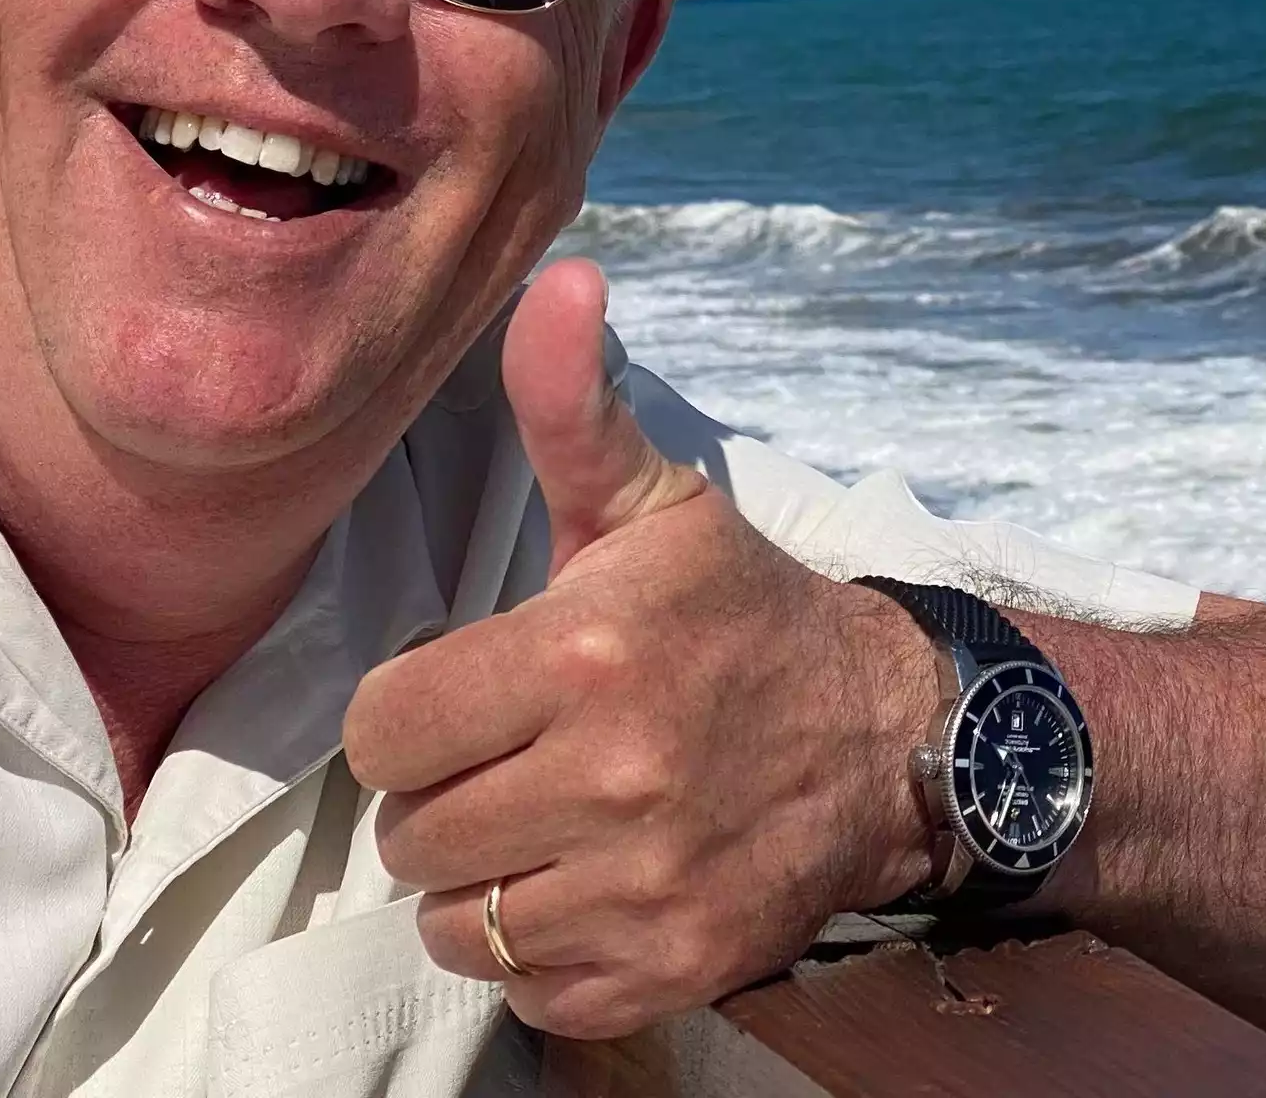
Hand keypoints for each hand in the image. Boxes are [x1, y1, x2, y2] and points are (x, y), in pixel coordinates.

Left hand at [341, 258, 939, 1038]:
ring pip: (459, 921)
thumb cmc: (734, 609)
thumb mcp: (651, 500)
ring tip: (556, 814)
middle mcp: (611, 780)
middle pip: (410, 832)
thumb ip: (571, 400)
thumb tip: (560, 276)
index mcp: (583, 653)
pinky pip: (527, 989)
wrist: (881, 733)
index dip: (416, 710)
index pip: (383, 729)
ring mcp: (645, 888)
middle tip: (521, 750)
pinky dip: (545, 947)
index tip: (478, 689)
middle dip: (449, 791)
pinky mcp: (671, 969)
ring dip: (489, 874)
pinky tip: (598, 877)